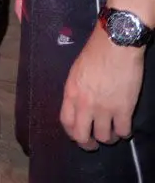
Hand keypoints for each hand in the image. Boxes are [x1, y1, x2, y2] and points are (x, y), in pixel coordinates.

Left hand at [61, 28, 144, 148]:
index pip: (65, 122)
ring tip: (112, 133)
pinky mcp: (124, 109)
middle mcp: (84, 104)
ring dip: (108, 138)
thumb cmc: (95, 53)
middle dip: (87, 144)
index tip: (78, 135)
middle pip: (81, 135)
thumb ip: (75, 91)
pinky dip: (124, 133)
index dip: (71, 133)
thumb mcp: (76, 72)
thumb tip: (78, 105)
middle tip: (93, 143)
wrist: (115, 46)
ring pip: (103, 137)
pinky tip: (124, 127)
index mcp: (70, 93)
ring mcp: (104, 108)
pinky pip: (123, 131)